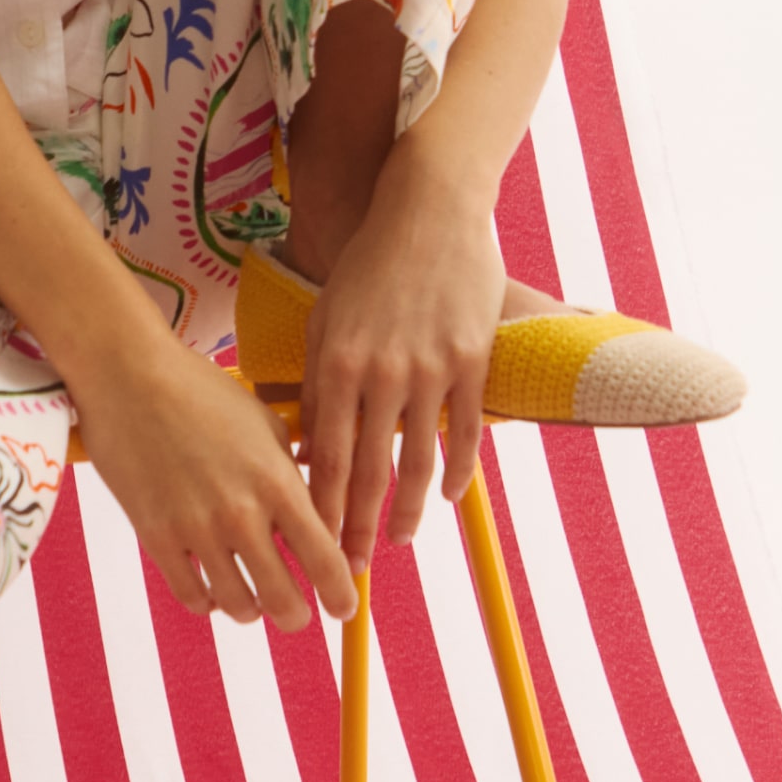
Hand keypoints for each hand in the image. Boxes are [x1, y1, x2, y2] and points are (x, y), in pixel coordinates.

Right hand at [67, 329, 359, 631]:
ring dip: (251, 611)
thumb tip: (313, 514)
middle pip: (283, 598)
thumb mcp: (264, 424)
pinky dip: (207, 602)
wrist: (129, 376)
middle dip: (296, 615)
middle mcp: (240, 513)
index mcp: (277, 482)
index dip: (340, 594)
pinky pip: (190, 595)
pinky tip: (212, 591)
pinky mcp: (155, 535)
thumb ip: (290, 474)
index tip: (344, 608)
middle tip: (297, 615)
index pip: (323, 559)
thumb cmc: (200, 390)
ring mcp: (195, 528)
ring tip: (252, 603)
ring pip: (237, 606)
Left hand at [300, 153, 501, 564]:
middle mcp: (383, 372)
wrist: (429, 210)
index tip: (315, 547)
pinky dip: (456, 470)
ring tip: (398, 540)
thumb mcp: (326, 318)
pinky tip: (445, 496)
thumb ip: (319, 381)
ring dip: (406, 510)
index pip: (327, 457)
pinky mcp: (472, 359)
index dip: (322, 510)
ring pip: (419, 460)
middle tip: (352, 571)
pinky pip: (465, 430)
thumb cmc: (369, 266)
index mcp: (338, 363)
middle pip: (370, 471)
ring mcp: (432, 368)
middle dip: (358, 528)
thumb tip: (308, 445)